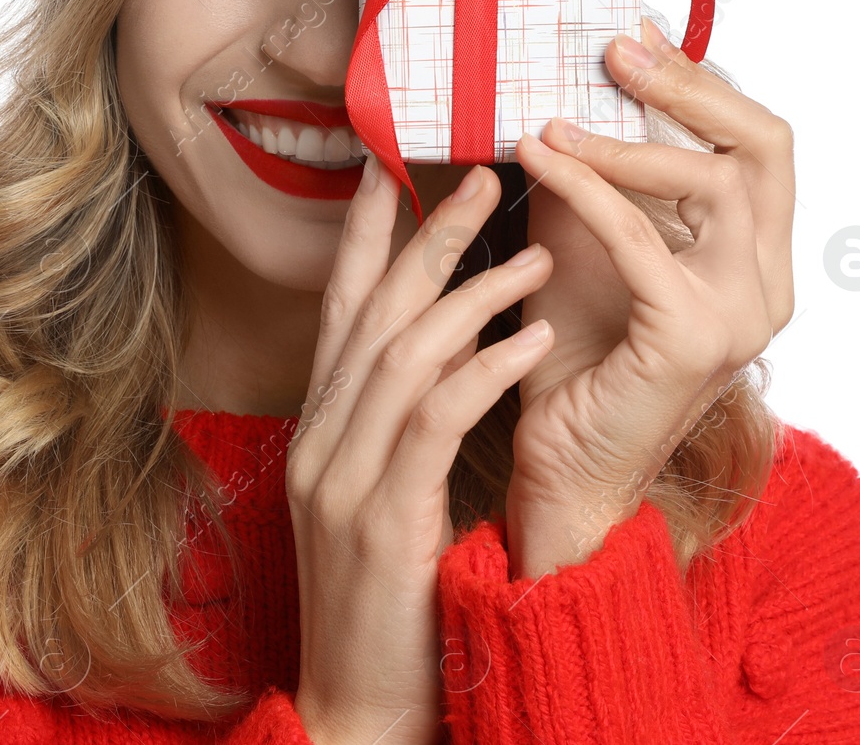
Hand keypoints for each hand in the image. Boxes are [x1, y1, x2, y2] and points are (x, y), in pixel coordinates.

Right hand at [288, 149, 553, 744]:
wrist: (357, 714)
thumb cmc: (384, 604)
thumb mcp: (383, 495)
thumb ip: (404, 418)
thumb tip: (457, 337)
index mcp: (320, 430)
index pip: (340, 309)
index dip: (367, 234)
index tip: (398, 169)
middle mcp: (320, 439)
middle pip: (372, 312)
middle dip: (427, 237)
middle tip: (484, 177)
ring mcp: (341, 479)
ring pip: (403, 352)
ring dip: (474, 294)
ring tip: (539, 257)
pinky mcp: (379, 521)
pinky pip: (436, 420)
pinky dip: (484, 368)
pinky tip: (533, 338)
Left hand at [503, 16, 794, 579]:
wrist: (562, 463)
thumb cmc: (572, 350)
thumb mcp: (582, 238)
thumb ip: (592, 172)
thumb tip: (563, 84)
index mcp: (756, 253)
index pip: (757, 140)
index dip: (701, 79)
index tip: (634, 32)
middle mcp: (769, 280)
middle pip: (766, 144)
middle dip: (691, 84)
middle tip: (616, 48)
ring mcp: (742, 312)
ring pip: (713, 180)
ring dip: (625, 136)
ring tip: (551, 114)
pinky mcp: (692, 336)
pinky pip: (640, 236)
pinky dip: (587, 186)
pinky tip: (539, 158)